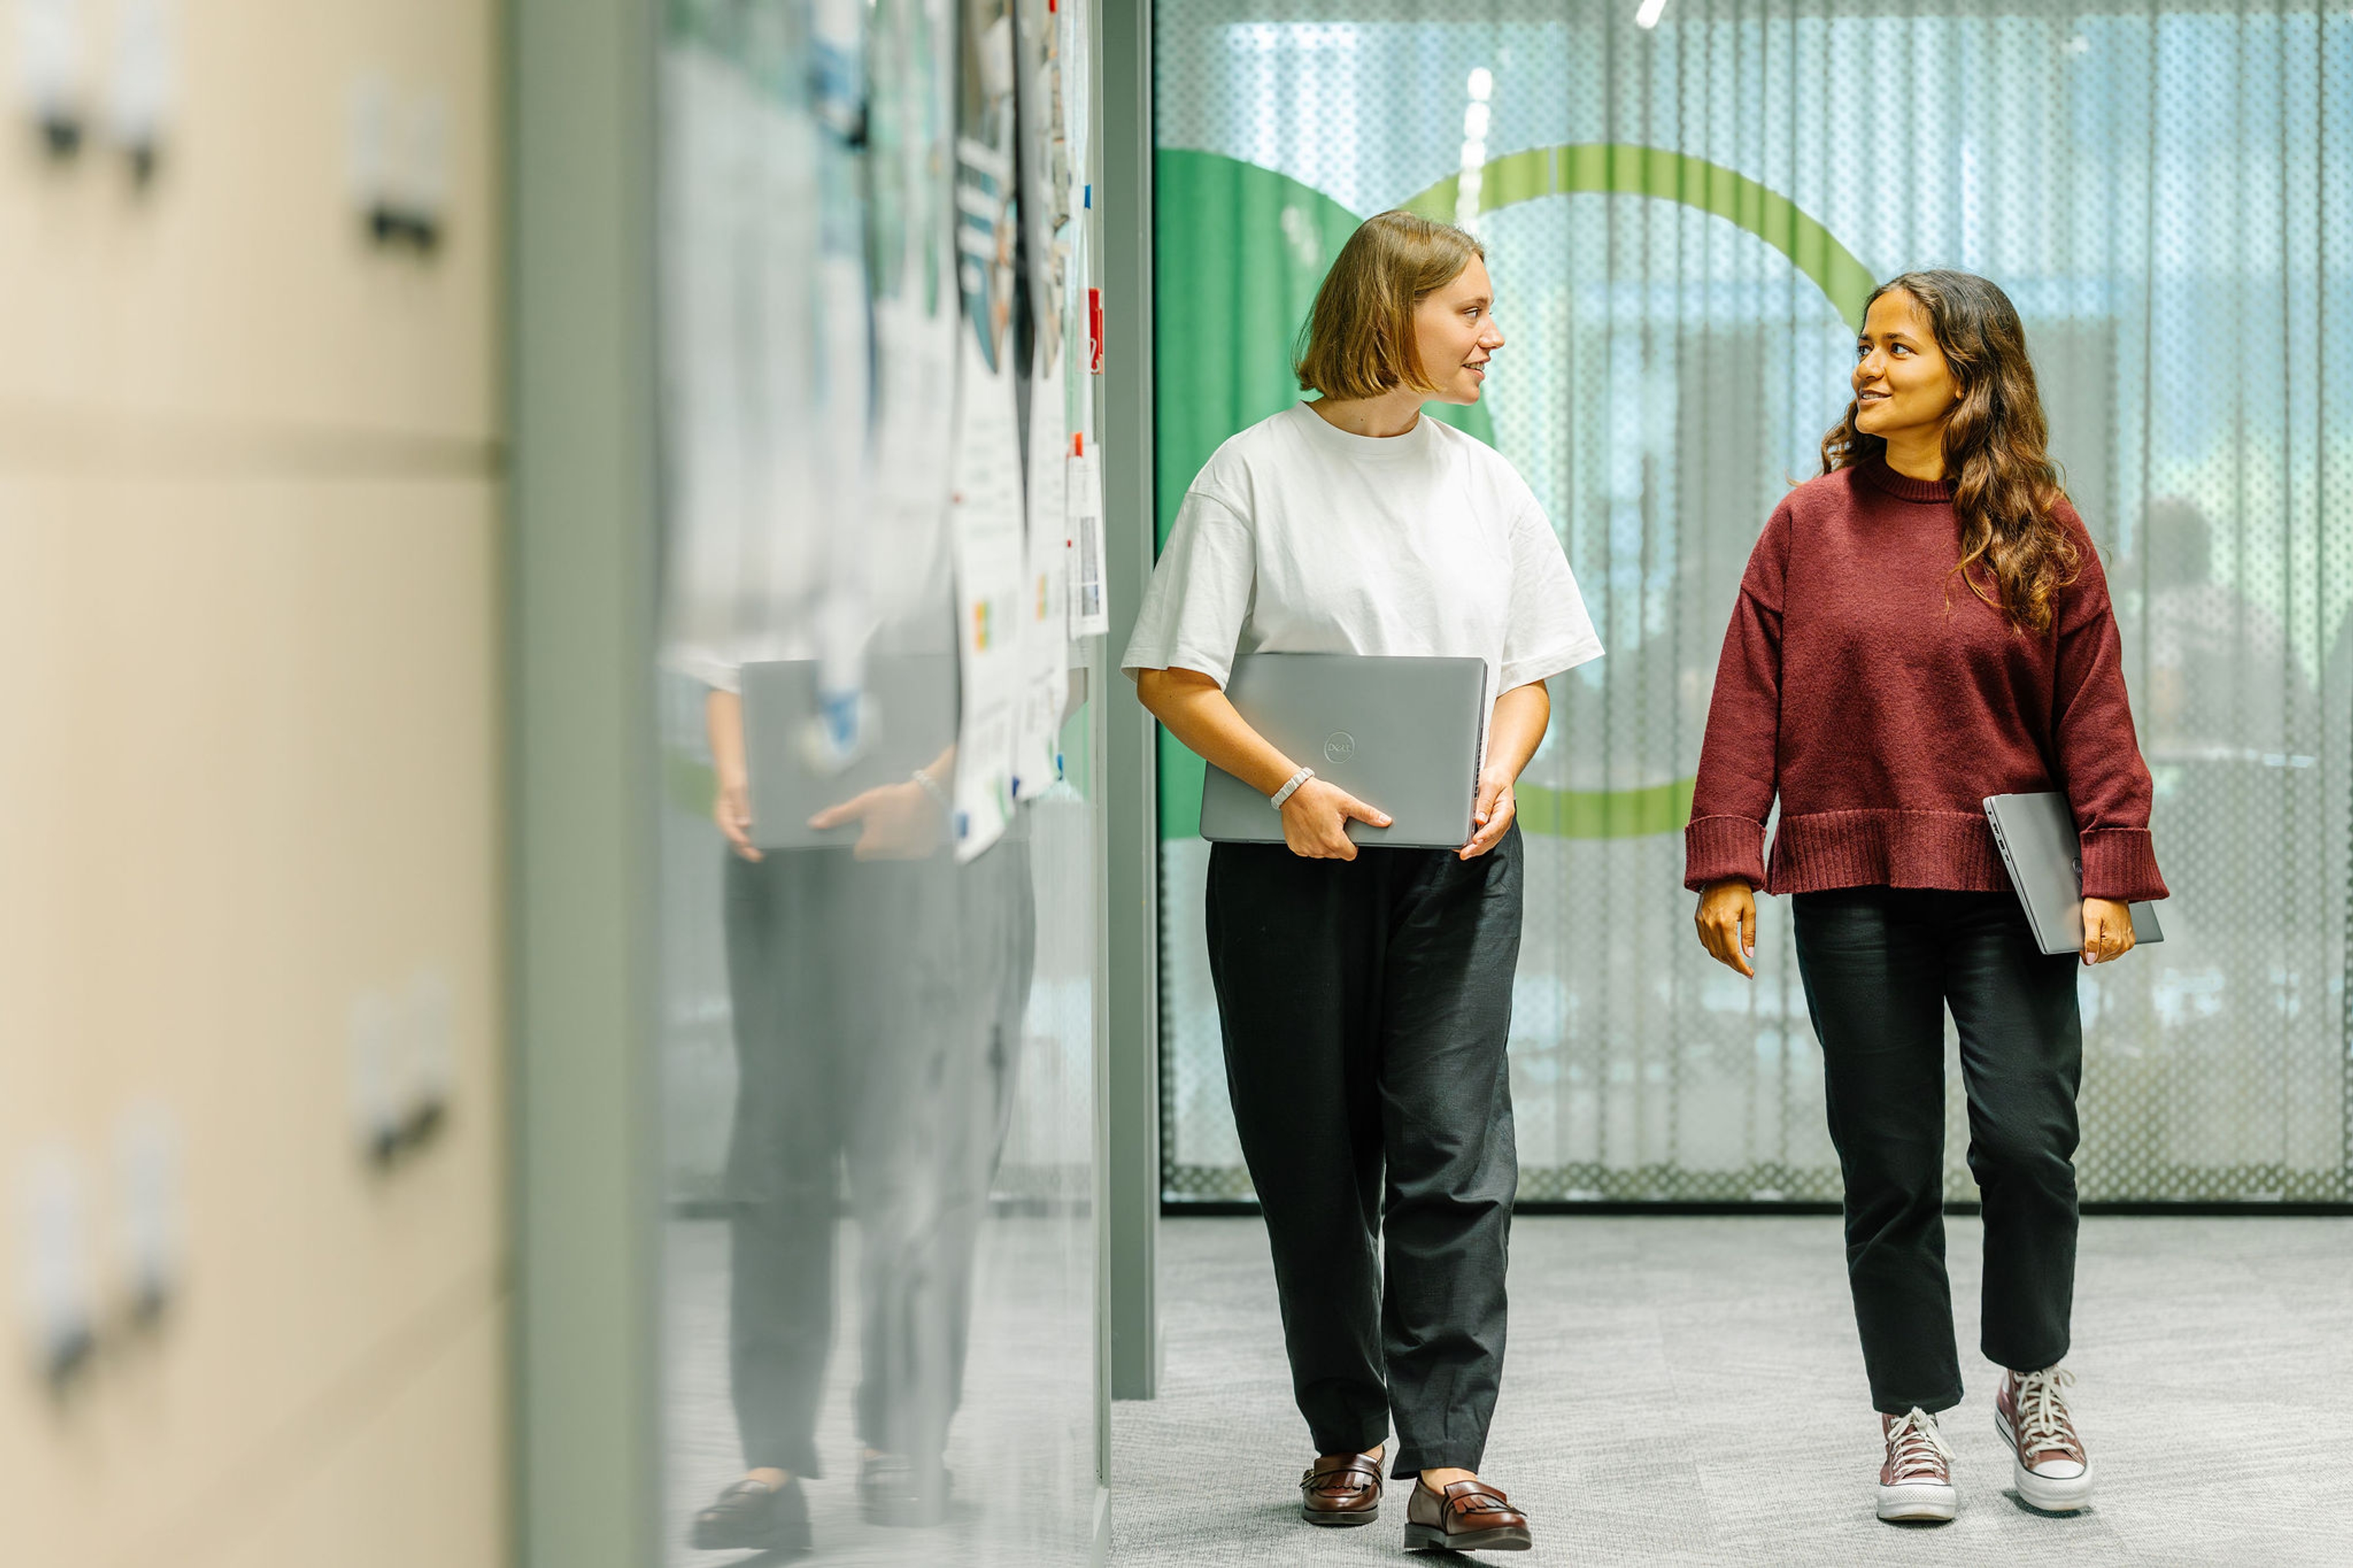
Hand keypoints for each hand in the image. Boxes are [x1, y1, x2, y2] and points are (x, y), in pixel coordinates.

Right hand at [715, 774, 762, 861]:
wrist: (735, 769)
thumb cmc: (734, 778)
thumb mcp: (737, 790)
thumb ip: (740, 806)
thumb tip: (744, 824)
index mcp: (723, 815)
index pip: (730, 831)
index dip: (739, 839)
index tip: (748, 844)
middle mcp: (727, 821)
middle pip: (734, 839)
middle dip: (745, 850)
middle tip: (758, 856)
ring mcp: (734, 821)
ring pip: (739, 839)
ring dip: (747, 848)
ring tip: (759, 854)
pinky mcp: (741, 819)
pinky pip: (744, 833)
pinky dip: (750, 841)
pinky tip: (759, 843)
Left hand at [808, 780, 946, 859]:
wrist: (928, 794)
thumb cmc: (891, 798)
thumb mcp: (863, 803)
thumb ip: (839, 816)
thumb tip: (813, 825)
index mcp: (871, 847)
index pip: (860, 852)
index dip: (863, 840)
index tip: (870, 828)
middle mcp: (889, 856)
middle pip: (877, 854)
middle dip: (879, 842)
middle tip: (887, 823)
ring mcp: (908, 856)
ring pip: (895, 854)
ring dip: (895, 844)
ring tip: (901, 824)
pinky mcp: (924, 853)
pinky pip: (913, 852)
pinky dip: (912, 844)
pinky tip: (914, 829)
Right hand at [1279, 777, 1390, 859]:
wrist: (1294, 791)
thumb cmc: (1317, 796)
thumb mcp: (1347, 802)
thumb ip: (1367, 814)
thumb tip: (1384, 820)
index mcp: (1334, 840)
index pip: (1351, 854)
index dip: (1352, 844)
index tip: (1346, 833)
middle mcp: (1319, 848)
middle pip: (1336, 854)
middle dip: (1337, 842)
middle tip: (1332, 823)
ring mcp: (1306, 848)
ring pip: (1322, 853)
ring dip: (1323, 843)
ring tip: (1320, 823)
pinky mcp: (1295, 846)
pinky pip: (1308, 850)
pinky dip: (1310, 842)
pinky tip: (1310, 828)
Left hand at [1460, 772, 1516, 859]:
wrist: (1499, 777)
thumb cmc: (1495, 780)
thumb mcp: (1489, 786)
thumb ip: (1485, 803)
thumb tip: (1480, 820)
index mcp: (1505, 811)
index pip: (1496, 826)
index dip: (1485, 835)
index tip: (1475, 840)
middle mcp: (1503, 821)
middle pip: (1492, 839)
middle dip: (1478, 848)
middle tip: (1464, 853)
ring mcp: (1497, 826)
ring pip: (1488, 842)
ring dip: (1476, 850)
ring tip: (1463, 853)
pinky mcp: (1490, 827)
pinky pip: (1484, 839)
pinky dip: (1474, 845)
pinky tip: (1464, 847)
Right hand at [1694, 879, 1756, 977]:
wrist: (1720, 873)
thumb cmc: (1739, 890)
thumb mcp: (1749, 910)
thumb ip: (1749, 934)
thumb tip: (1749, 955)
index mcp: (1725, 922)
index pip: (1732, 953)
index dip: (1741, 966)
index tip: (1750, 974)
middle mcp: (1710, 924)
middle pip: (1721, 954)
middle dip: (1734, 965)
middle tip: (1746, 970)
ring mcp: (1701, 922)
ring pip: (1712, 950)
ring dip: (1724, 959)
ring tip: (1737, 962)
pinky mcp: (1698, 920)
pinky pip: (1705, 941)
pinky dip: (1714, 949)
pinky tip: (1725, 950)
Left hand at [2081, 897, 2135, 964]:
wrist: (2113, 893)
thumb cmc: (2100, 903)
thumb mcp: (2090, 921)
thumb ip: (2090, 942)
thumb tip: (2090, 960)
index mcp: (2114, 942)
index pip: (2093, 959)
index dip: (2085, 950)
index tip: (2084, 936)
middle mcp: (2124, 945)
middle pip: (2101, 957)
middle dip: (2093, 948)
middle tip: (2092, 931)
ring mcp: (2128, 942)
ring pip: (2108, 954)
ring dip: (2101, 946)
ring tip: (2099, 930)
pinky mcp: (2130, 938)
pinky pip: (2116, 948)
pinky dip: (2109, 943)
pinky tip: (2106, 931)